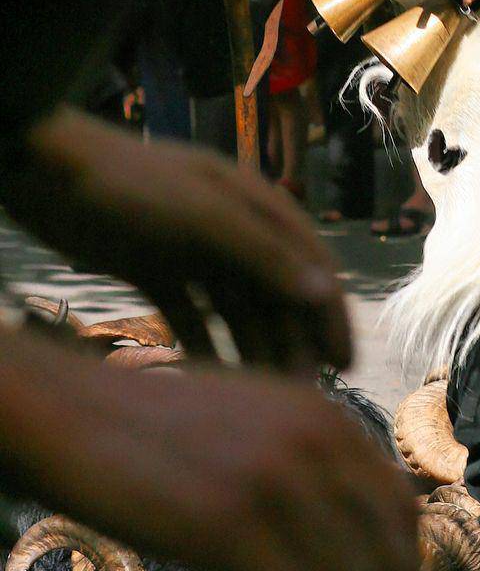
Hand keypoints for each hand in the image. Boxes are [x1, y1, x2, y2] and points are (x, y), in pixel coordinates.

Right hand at [0, 333, 418, 570]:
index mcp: (326, 414)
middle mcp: (317, 439)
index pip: (402, 505)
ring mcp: (278, 479)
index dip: (400, 568)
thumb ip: (308, 454)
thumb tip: (352, 529)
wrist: (80, 414)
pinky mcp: (233, 525)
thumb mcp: (257, 417)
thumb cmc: (159, 426)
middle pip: (389, 552)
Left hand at [13, 109, 350, 373]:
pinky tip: (212, 383)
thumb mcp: (204, 217)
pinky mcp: (154, 267)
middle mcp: (231, 227)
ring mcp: (192, 248)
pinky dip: (204, 345)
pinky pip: (190, 315)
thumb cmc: (131, 186)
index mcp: (254, 205)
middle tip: (299, 397)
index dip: (330, 314)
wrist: (46, 172)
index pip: (310, 263)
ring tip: (261, 398)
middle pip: (275, 291)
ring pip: (235, 308)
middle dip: (293, 340)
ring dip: (253, 348)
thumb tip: (325, 292)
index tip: (343, 366)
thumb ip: (263, 254)